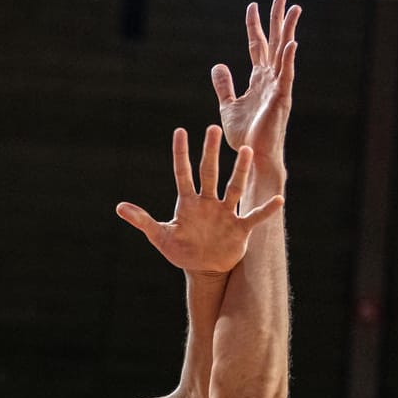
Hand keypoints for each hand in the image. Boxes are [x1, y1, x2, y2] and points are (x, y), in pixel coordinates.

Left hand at [117, 125, 284, 275]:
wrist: (205, 269)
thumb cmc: (182, 251)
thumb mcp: (161, 237)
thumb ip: (143, 221)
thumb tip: (119, 207)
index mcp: (188, 203)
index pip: (183, 173)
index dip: (181, 154)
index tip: (179, 132)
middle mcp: (208, 203)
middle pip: (210, 173)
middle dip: (211, 152)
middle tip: (213, 128)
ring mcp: (225, 214)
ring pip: (234, 188)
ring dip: (240, 170)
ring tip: (246, 150)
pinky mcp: (240, 229)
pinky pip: (254, 216)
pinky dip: (266, 210)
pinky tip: (278, 199)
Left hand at [212, 0, 299, 158]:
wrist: (252, 155)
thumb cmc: (244, 135)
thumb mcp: (228, 105)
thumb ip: (224, 85)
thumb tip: (219, 65)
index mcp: (258, 79)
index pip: (257, 45)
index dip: (254, 26)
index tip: (252, 6)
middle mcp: (271, 79)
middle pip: (274, 42)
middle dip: (276, 20)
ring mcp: (278, 87)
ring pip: (284, 53)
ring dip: (288, 31)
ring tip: (294, 10)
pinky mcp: (281, 99)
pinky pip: (286, 76)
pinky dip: (289, 59)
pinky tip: (292, 43)